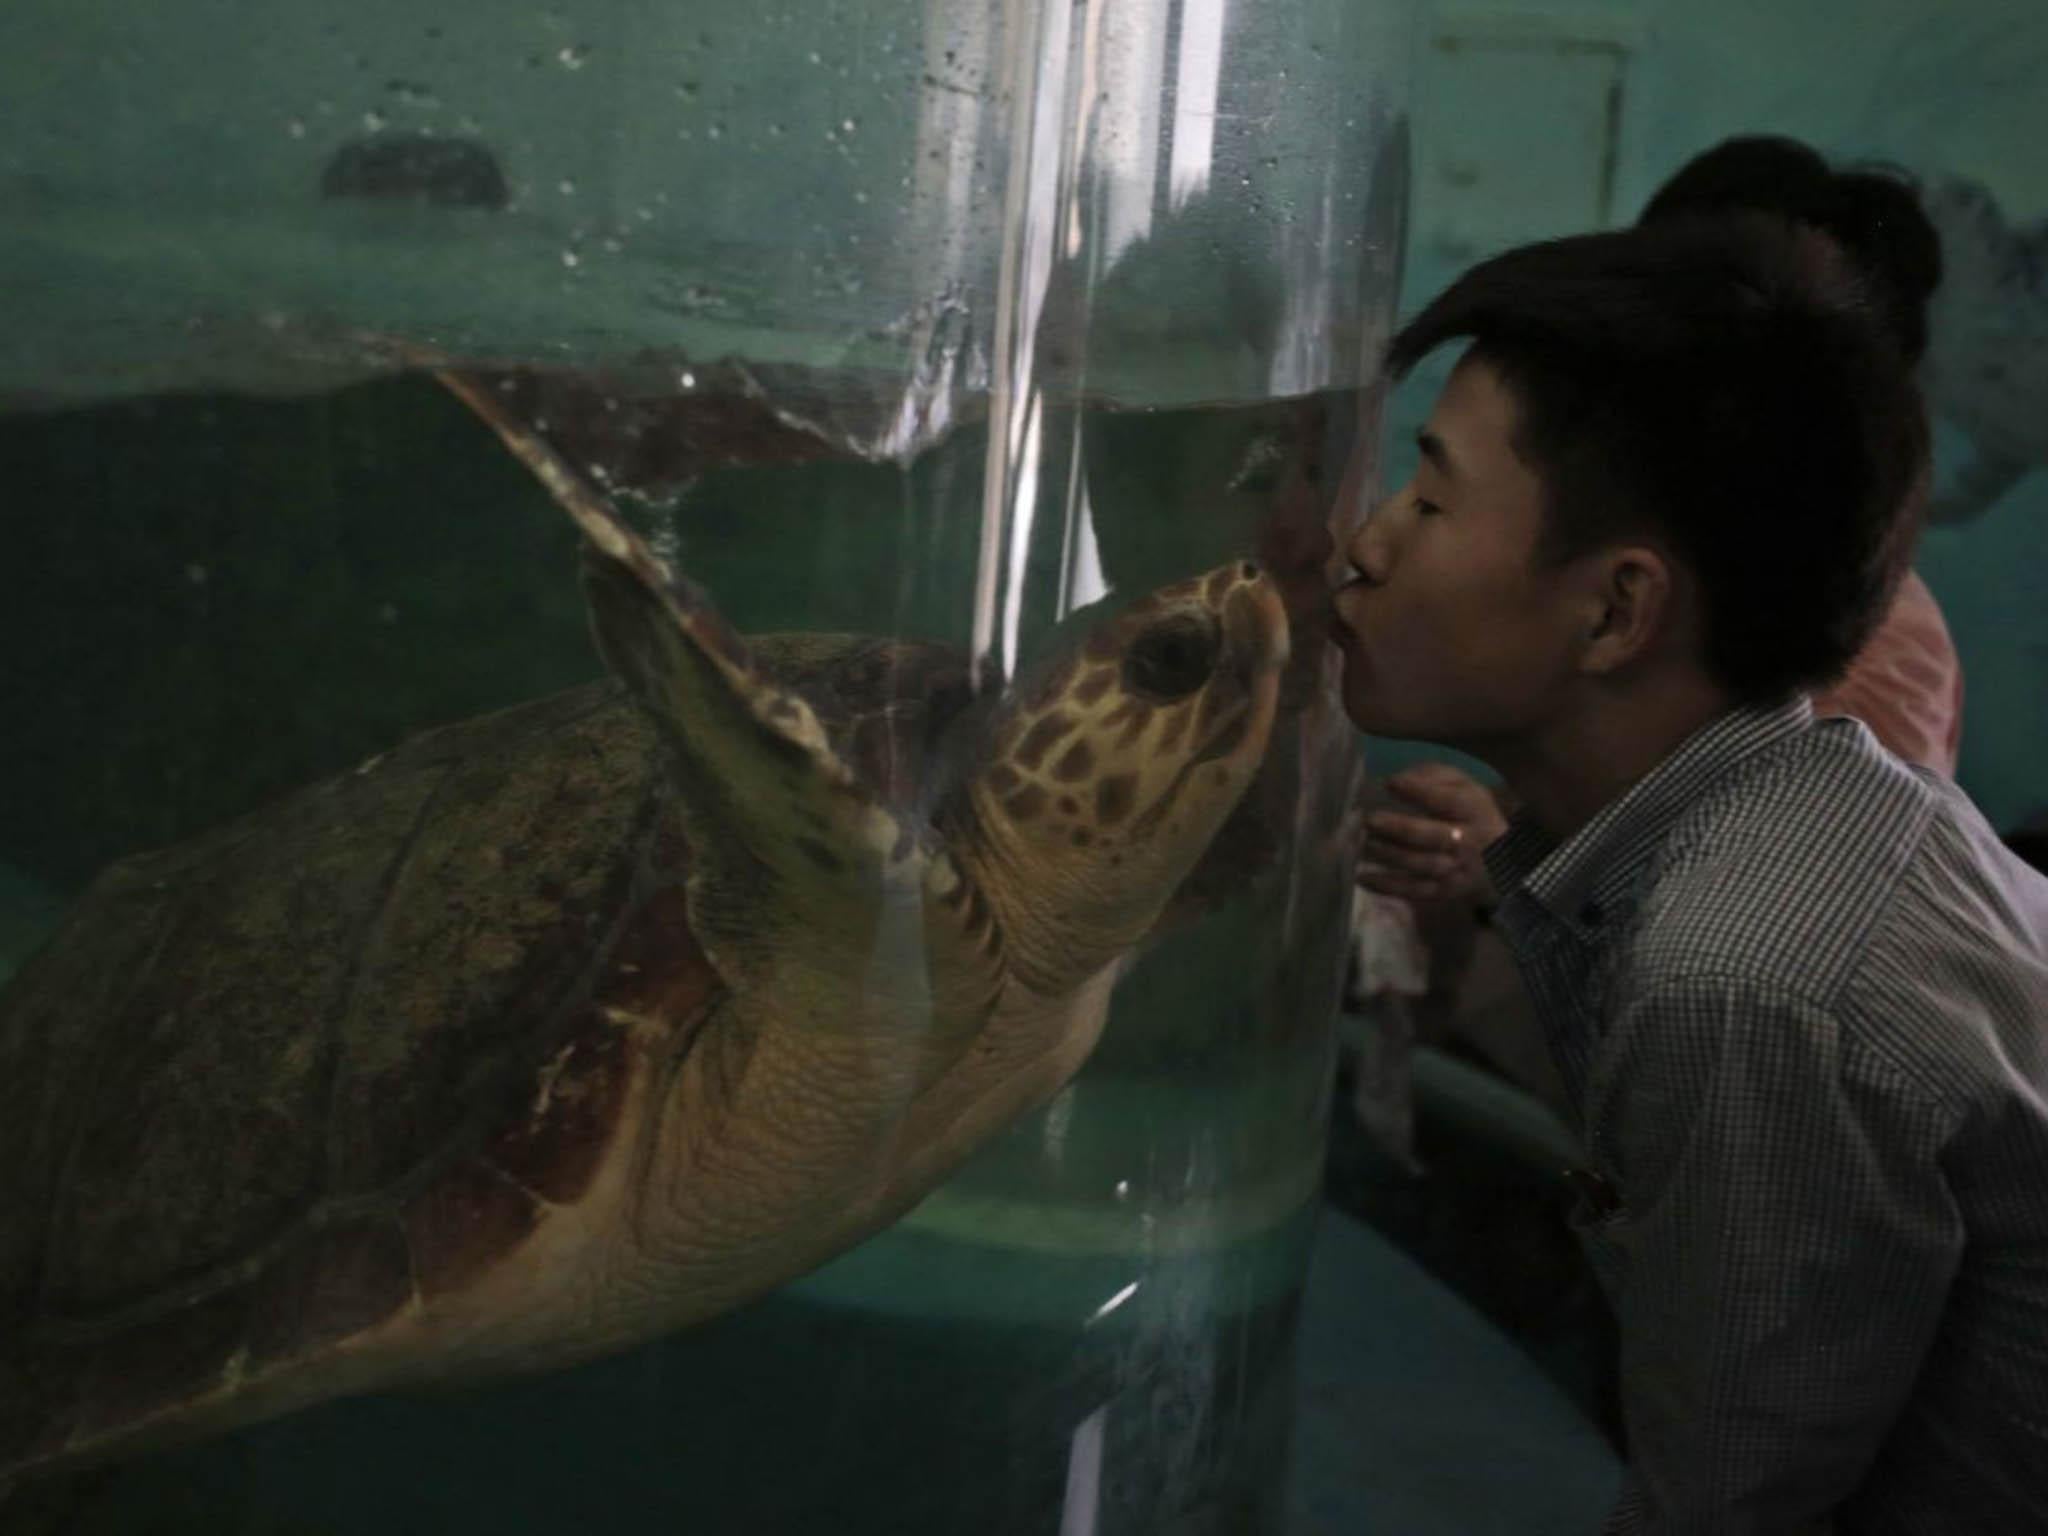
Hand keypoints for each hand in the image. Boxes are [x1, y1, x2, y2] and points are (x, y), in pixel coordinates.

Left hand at [1357, 763, 1506, 905]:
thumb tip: (1398, 780)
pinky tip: (1364, 877)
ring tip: (1364, 843)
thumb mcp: (1461, 785)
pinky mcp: (1444, 891)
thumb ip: (1433, 776)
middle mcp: (1467, 841)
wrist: (1499, 859)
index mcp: (1473, 809)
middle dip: (1400, 828)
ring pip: (1422, 864)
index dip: (1419, 791)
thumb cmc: (1467, 812)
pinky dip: (1389, 886)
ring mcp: (1456, 869)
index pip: (1447, 800)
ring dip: (1390, 855)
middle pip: (1433, 836)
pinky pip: (1415, 891)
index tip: (1390, 783)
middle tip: (1369, 820)